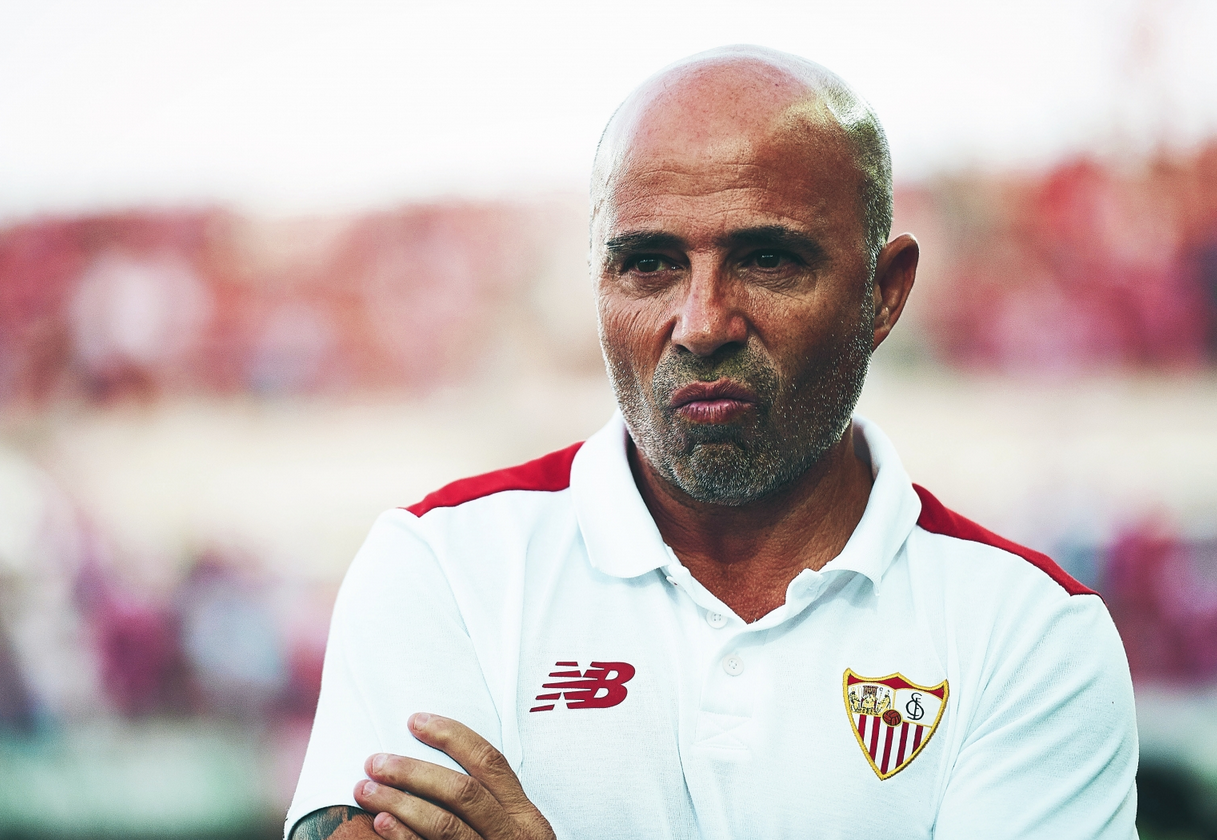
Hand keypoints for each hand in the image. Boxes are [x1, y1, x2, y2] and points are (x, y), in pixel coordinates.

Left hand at [353, 713, 555, 839]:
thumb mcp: (513, 833)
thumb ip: (489, 805)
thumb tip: (433, 766)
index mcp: (526, 817)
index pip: (489, 763)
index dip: (451, 736)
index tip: (415, 721)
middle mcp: (512, 837)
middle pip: (461, 791)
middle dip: (413, 770)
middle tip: (375, 760)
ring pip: (444, 824)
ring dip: (399, 800)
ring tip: (365, 787)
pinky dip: (404, 837)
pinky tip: (381, 823)